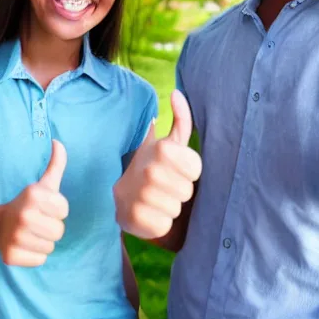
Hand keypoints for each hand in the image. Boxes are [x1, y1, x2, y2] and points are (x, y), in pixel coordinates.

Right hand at [0, 140, 68, 266]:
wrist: (0, 224)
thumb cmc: (30, 203)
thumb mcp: (45, 184)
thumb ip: (56, 164)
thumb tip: (58, 142)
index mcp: (34, 195)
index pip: (64, 211)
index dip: (58, 210)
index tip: (45, 207)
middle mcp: (23, 214)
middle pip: (59, 231)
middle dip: (52, 228)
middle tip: (38, 222)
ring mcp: (15, 236)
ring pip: (51, 247)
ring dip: (44, 241)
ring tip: (31, 233)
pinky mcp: (10, 256)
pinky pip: (40, 260)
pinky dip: (35, 255)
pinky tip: (25, 245)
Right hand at [115, 90, 201, 238]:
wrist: (122, 194)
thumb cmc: (154, 165)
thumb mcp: (170, 141)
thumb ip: (181, 118)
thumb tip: (177, 92)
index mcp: (163, 149)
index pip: (196, 171)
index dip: (187, 173)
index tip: (173, 169)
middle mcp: (151, 171)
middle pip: (187, 191)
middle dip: (178, 190)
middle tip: (162, 184)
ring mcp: (141, 196)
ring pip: (177, 209)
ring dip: (169, 206)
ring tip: (154, 197)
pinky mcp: (134, 219)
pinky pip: (164, 225)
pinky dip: (158, 222)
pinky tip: (147, 212)